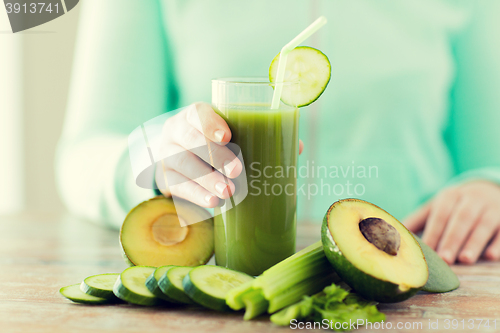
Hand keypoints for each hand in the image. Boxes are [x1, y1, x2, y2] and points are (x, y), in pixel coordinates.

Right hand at [155, 102, 303, 207]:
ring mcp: (167, 155)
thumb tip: (297, 147)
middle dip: (215, 155)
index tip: (227, 135)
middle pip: (190, 139)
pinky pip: (177, 186)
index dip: (210, 123)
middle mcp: (176, 131)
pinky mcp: (165, 178)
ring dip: (206, 179)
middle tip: (236, 171)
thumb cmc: (215, 143)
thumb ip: (259, 136)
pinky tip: (213, 202)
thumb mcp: (231, 133)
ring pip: (182, 164)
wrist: (178, 157)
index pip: (197, 113)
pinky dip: (196, 195)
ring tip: (228, 193)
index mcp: (195, 115)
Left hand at [404, 180, 499, 263]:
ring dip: (474, 242)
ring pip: (482, 224)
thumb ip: (418, 220)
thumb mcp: (436, 206)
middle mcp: (471, 199)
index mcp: (449, 196)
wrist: (489, 189)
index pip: (440, 214)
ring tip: (465, 260)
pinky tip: (491, 257)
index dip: (433, 232)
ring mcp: (491, 208)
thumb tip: (393, 234)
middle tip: (445, 259)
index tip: (427, 251)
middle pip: (461, 219)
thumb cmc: (454, 205)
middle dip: (452, 239)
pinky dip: (498, 243)